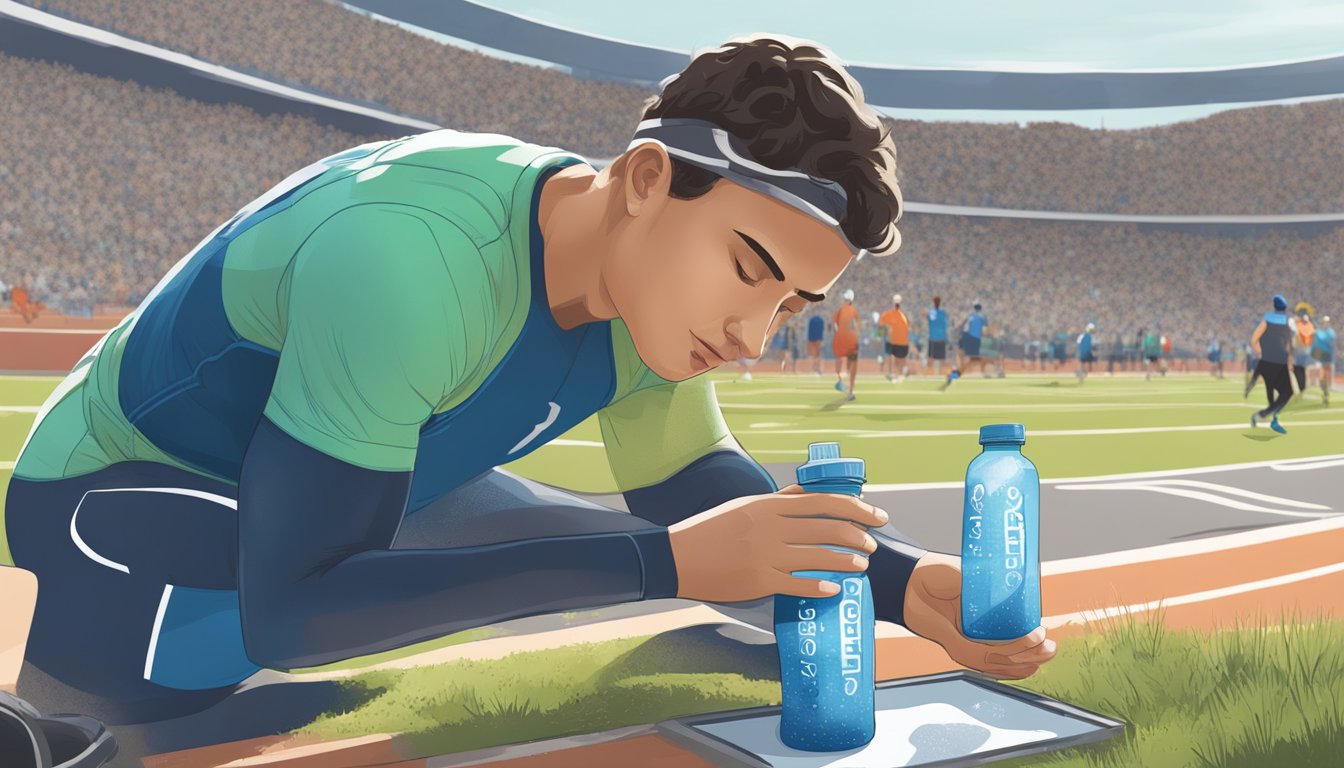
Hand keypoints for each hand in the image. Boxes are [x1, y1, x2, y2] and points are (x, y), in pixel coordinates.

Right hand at [668, 484, 886, 602]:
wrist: (678, 557)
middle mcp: (770, 527)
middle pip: (827, 529)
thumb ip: (779, 500)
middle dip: (857, 536)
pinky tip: (834, 589)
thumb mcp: (745, 506)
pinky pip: (797, 584)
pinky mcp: (758, 581)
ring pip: (818, 557)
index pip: (822, 502)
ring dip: (846, 562)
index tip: (876, 515)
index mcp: (768, 505)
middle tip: (872, 545)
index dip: (855, 508)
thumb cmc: (711, 529)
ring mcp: (765, 555)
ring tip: (861, 566)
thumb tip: (809, 492)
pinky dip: (819, 587)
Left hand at [902, 552, 1057, 678]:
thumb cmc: (937, 574)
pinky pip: (980, 656)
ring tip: (1043, 649)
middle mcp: (973, 638)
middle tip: (1050, 649)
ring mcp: (964, 643)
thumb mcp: (969, 580)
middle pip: (1007, 657)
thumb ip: (987, 592)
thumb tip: (1016, 593)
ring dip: (1023, 657)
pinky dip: (1002, 658)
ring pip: (998, 659)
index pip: (1010, 640)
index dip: (1030, 645)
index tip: (1046, 638)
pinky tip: (1022, 652)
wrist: (908, 577)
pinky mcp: (953, 644)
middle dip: (1032, 656)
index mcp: (979, 624)